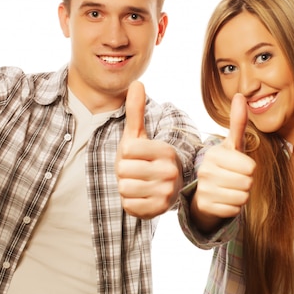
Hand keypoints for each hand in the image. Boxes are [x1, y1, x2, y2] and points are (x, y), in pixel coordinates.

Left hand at [116, 81, 182, 218]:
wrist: (162, 187)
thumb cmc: (146, 158)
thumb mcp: (139, 135)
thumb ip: (136, 111)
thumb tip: (137, 82)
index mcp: (166, 150)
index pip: (128, 151)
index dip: (125, 154)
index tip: (136, 156)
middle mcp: (170, 171)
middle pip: (124, 171)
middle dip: (124, 172)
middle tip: (136, 171)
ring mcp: (166, 192)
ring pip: (124, 188)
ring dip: (125, 187)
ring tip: (138, 183)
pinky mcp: (159, 210)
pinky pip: (128, 205)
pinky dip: (129, 202)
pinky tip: (140, 196)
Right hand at [191, 93, 255, 232]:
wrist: (206, 193)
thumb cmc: (226, 166)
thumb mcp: (233, 145)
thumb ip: (238, 122)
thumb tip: (240, 95)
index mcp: (214, 154)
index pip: (250, 167)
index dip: (249, 169)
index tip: (238, 167)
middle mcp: (205, 170)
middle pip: (247, 182)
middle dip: (247, 183)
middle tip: (235, 180)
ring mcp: (203, 189)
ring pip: (242, 197)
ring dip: (241, 196)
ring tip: (230, 189)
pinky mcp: (205, 206)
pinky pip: (234, 210)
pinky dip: (233, 208)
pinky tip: (224, 201)